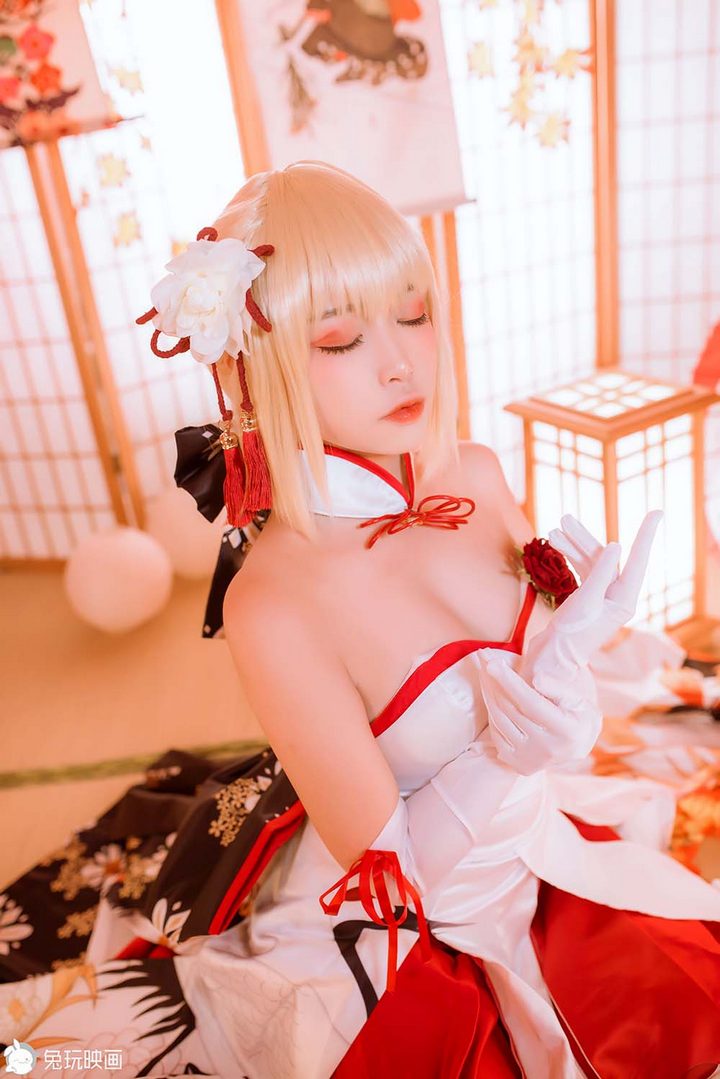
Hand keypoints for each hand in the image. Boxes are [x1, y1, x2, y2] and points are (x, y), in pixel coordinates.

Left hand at [477, 653, 601, 773]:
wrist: (579, 747)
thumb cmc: (579, 716)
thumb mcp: (579, 699)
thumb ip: (559, 688)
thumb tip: (536, 679)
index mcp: (566, 731)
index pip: (530, 702)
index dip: (509, 681)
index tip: (492, 662)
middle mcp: (547, 749)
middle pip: (510, 708)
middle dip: (493, 680)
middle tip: (483, 657)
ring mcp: (531, 759)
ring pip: (499, 719)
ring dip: (488, 692)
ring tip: (483, 669)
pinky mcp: (518, 765)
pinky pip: (496, 733)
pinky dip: (491, 711)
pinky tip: (490, 692)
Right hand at [523, 510, 662, 678]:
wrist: (552, 657)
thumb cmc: (570, 634)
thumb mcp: (585, 601)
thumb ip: (599, 573)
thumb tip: (616, 546)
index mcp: (624, 600)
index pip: (638, 560)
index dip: (646, 535)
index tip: (656, 513)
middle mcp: (616, 597)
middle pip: (606, 558)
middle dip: (584, 538)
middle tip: (566, 518)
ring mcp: (602, 597)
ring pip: (592, 562)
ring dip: (573, 546)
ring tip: (555, 531)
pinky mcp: (588, 598)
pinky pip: (583, 570)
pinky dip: (570, 558)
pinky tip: (557, 546)